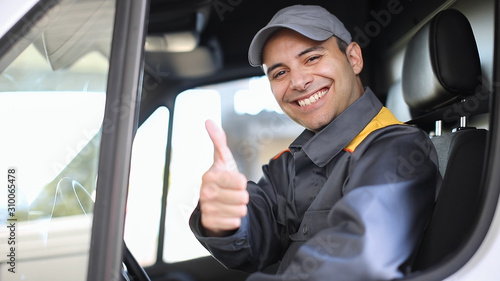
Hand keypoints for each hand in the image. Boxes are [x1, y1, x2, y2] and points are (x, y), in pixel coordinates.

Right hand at [199, 120, 248, 236]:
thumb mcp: (223, 160)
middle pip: (242, 197)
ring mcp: (206, 208)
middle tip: (235, 194)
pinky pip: (234, 222)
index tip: (237, 181)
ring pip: (239, 211)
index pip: (239, 181)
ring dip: (240, 208)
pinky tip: (228, 214)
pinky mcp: (209, 223)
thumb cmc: (222, 179)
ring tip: (232, 203)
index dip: (242, 182)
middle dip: (243, 196)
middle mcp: (205, 192)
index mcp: (209, 176)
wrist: (215, 203)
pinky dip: (235, 219)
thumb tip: (208, 121)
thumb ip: (218, 141)